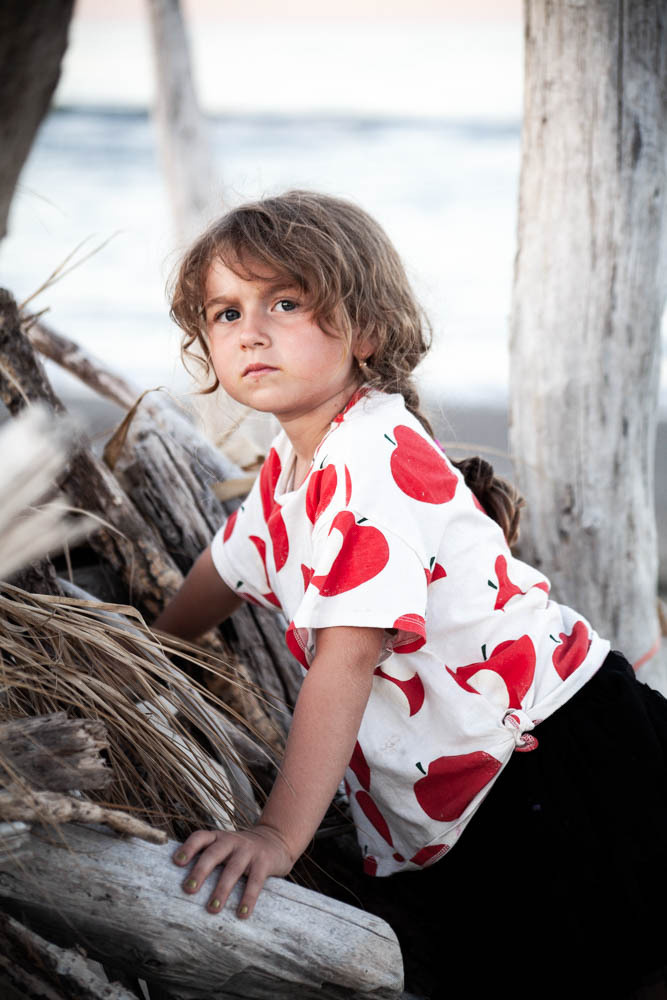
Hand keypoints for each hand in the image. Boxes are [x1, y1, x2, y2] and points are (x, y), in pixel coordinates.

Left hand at [172, 824, 294, 918]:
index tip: (177, 862)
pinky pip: (255, 881)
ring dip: (222, 889)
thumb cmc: (241, 851)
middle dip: (200, 871)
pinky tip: (242, 913)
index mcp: (218, 837)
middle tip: (188, 890)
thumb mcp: (225, 847)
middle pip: (213, 853)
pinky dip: (248, 897)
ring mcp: (249, 850)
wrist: (276, 839)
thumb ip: (209, 857)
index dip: (188, 848)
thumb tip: (180, 886)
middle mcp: (232, 841)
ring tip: (212, 909)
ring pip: (233, 869)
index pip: (200, 837)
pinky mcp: (264, 862)